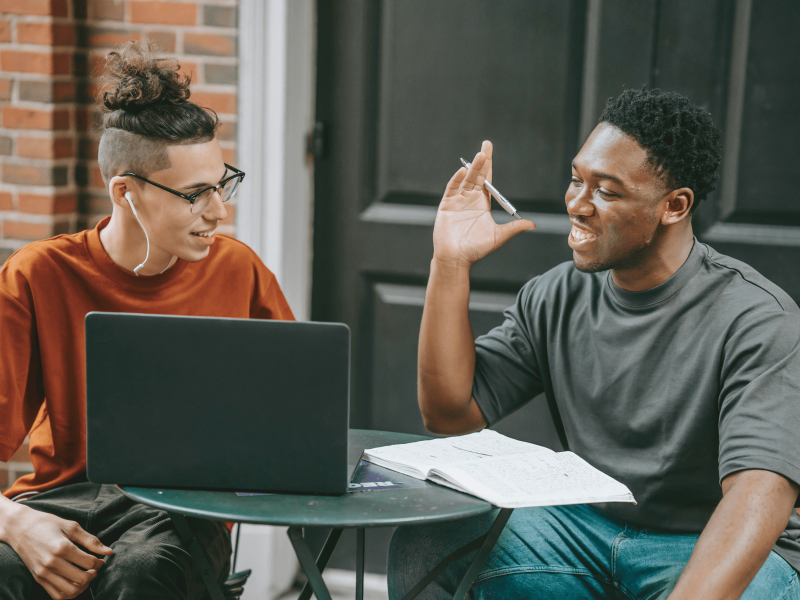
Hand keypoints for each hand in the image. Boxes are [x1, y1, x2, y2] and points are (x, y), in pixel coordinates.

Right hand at [6, 503, 112, 598]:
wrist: (20, 528)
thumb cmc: (47, 524)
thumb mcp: (71, 526)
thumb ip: (90, 540)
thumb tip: (109, 551)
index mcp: (62, 547)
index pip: (89, 562)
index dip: (100, 562)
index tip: (101, 559)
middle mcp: (52, 563)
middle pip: (82, 579)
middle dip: (94, 575)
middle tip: (95, 568)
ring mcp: (43, 573)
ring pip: (70, 591)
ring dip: (83, 586)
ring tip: (86, 576)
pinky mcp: (38, 579)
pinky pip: (56, 595)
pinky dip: (69, 594)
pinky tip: (74, 584)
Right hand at [433, 140, 535, 268]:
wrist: (456, 259)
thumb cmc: (476, 250)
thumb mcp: (498, 237)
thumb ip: (514, 228)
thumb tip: (533, 224)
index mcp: (483, 204)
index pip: (488, 180)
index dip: (489, 166)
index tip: (490, 151)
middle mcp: (470, 199)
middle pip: (477, 175)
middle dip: (482, 160)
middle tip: (486, 145)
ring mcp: (458, 201)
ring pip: (466, 180)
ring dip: (473, 168)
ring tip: (480, 156)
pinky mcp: (446, 206)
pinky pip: (452, 189)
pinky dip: (457, 180)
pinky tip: (463, 172)